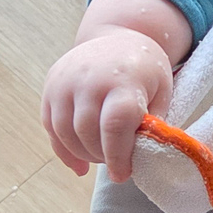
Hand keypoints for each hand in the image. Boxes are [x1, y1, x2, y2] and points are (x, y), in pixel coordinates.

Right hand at [41, 29, 172, 182]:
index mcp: (123, 79)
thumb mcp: (161, 92)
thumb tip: (141, 159)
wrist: (120, 37)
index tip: (122, 175)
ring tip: (100, 159)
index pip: (114, 124)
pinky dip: (64, 150)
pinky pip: (51, 127)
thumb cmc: (146, 70)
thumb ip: (152, 125)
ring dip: (82, 154)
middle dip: (101, 156)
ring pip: (65, 132)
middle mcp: (89, 79)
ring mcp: (65, 81)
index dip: (117, 156)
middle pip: (86, 132)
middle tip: (116, 164)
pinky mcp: (51, 86)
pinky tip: (80, 163)